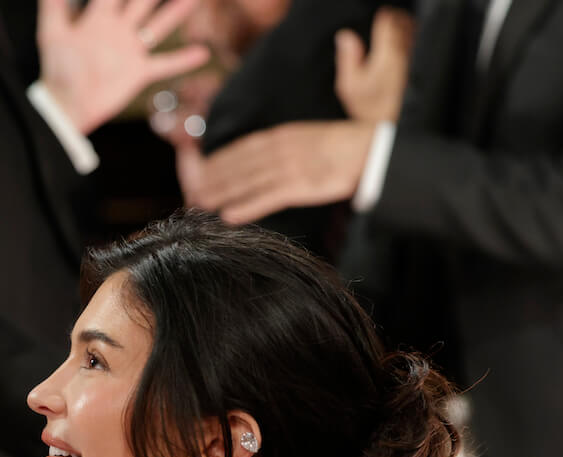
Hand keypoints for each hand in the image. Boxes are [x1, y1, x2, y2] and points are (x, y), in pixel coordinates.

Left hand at [40, 0, 210, 135]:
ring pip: (159, 25)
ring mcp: (131, 50)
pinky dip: (183, 60)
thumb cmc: (57, 70)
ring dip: (176, 12)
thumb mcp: (52, 33)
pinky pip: (165, 64)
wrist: (67, 106)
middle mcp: (119, 29)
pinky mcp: (139, 72)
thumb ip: (53, 6)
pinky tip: (203, 53)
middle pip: (142, 1)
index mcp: (98, 17)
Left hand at [194, 120, 375, 223]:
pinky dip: (246, 207)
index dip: (221, 159)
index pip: (244, 147)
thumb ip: (287, 146)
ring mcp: (289, 167)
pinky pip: (266, 198)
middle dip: (214, 177)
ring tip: (200, 203)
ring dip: (222, 192)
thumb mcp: (310, 138)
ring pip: (247, 181)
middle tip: (192, 190)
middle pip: (239, 164)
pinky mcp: (300, 186)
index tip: (203, 169)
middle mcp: (281, 149)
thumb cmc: (344, 147)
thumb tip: (269, 158)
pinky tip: (228, 216)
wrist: (370, 151)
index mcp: (283, 134)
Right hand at [334, 7, 414, 122]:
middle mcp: (404, 54)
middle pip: (404, 23)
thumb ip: (348, 58)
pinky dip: (412, 41)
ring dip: (406, 27)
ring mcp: (415, 62)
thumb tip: (345, 37)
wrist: (391, 127)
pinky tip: (406, 46)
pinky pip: (418, 47)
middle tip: (389, 19)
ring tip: (398, 28)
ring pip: (414, 33)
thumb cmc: (371, 110)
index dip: (384, 16)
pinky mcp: (420, 70)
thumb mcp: (349, 86)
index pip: (388, 22)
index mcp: (386, 54)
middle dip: (396, 18)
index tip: (381, 15)